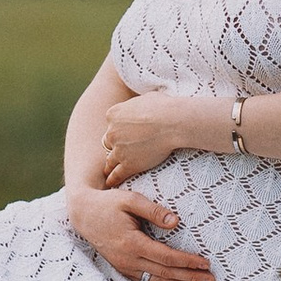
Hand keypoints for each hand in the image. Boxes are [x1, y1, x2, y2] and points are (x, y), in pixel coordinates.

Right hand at [68, 185, 212, 280]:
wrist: (84, 214)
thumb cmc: (109, 204)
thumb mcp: (130, 199)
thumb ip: (153, 210)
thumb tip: (176, 222)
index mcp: (131, 243)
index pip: (166, 257)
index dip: (187, 261)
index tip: (205, 263)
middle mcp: (128, 260)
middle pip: (165, 273)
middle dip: (190, 277)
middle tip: (211, 280)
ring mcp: (124, 267)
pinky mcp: (123, 269)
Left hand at [96, 92, 211, 183]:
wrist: (172, 121)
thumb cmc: (164, 106)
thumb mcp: (145, 97)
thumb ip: (137, 104)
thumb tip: (143, 103)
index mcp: (113, 114)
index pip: (111, 124)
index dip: (119, 129)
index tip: (126, 134)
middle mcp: (111, 132)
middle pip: (109, 142)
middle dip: (115, 146)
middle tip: (122, 152)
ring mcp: (118, 149)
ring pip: (110, 160)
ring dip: (111, 165)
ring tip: (109, 173)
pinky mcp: (128, 164)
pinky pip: (116, 174)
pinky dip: (113, 179)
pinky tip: (112, 183)